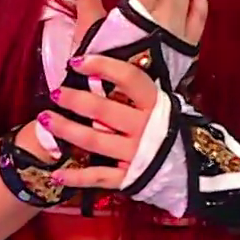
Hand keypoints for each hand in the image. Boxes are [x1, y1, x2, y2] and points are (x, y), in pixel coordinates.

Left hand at [40, 55, 162, 190]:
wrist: (195, 168)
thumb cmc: (169, 127)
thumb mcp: (159, 102)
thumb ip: (133, 87)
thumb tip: (101, 61)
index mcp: (154, 103)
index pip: (128, 78)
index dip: (102, 66)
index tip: (77, 62)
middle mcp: (145, 128)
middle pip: (102, 110)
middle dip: (74, 99)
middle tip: (55, 93)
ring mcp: (135, 154)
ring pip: (93, 141)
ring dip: (65, 130)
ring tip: (44, 119)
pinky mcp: (128, 178)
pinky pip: (97, 177)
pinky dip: (75, 177)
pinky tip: (56, 174)